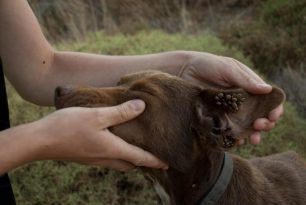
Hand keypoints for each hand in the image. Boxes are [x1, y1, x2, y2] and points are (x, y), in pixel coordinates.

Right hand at [35, 100, 167, 170]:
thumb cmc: (68, 126)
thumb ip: (121, 112)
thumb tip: (141, 106)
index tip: (168, 163)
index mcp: (112, 149)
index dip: (155, 161)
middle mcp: (105, 157)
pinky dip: (118, 155)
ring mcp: (94, 159)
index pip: (140, 158)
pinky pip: (108, 159)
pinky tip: (115, 144)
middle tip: (154, 155)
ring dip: (131, 158)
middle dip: (144, 162)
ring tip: (137, 149)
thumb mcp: (98, 115)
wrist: (40, 141)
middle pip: (131, 164)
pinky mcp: (86, 156)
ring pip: (119, 163)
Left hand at [180, 52, 282, 144]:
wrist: (182, 70)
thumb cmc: (206, 64)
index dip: (274, 109)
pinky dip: (234, 138)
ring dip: (253, 135)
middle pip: (260, 117)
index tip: (274, 116)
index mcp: (248, 87)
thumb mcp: (227, 68)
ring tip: (253, 139)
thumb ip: (244, 79)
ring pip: (246, 127)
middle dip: (265, 124)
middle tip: (260, 125)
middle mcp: (241, 102)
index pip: (267, 101)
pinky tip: (236, 141)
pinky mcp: (216, 119)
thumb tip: (267, 90)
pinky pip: (227, 132)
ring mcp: (229, 112)